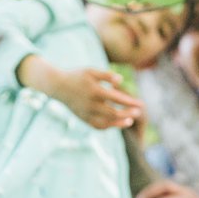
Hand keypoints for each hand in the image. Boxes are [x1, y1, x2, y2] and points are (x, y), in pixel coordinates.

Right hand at [22, 57, 143, 129]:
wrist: (57, 86)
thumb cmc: (77, 76)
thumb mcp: (91, 71)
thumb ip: (106, 75)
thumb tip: (121, 80)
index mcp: (95, 91)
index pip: (117, 99)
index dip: (130, 102)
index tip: (141, 104)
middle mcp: (91, 104)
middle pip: (114, 113)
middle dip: (128, 113)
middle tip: (139, 112)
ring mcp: (86, 113)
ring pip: (106, 122)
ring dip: (119, 122)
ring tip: (130, 120)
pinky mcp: (83, 118)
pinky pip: (98, 126)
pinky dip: (108, 126)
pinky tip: (117, 122)